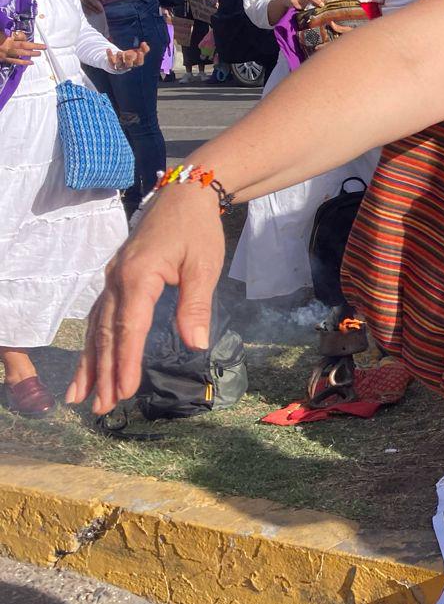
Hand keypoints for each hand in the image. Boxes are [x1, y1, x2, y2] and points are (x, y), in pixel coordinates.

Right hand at [1, 31, 45, 65]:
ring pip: (20, 54)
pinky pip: (14, 61)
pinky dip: (23, 62)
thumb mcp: (1, 33)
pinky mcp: (3, 59)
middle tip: (44, 47)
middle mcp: (6, 46)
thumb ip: (10, 34)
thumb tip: (20, 35)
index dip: (25, 36)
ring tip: (39, 54)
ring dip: (30, 54)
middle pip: (22, 46)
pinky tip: (30, 62)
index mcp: (6, 38)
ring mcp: (5, 54)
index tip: (30, 37)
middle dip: (34, 47)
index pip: (19, 37)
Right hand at [66, 184, 225, 414]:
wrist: (184, 195)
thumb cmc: (196, 229)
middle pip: (106, 333)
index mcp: (137, 277)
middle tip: (99, 407)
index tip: (123, 391)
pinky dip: (93, 342)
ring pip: (96, 327)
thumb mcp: (203, 266)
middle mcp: (116, 280)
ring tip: (80, 396)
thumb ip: (195, 305)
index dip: (125, 362)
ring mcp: (112, 279)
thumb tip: (196, 344)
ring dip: (90, 363)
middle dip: (102, 372)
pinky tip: (90, 361)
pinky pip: (99, 316)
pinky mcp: (116, 279)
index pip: (129, 328)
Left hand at [106, 41, 148, 70]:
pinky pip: (110, 61)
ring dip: (119, 58)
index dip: (140, 58)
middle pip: (129, 65)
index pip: (139, 63)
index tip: (140, 52)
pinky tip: (108, 49)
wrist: (118, 62)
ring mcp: (119, 65)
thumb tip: (144, 43)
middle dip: (129, 60)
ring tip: (119, 51)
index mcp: (134, 63)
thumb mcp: (137, 52)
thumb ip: (143, 49)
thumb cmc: (129, 57)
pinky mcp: (111, 64)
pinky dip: (109, 55)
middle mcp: (127, 65)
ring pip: (119, 64)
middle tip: (128, 53)